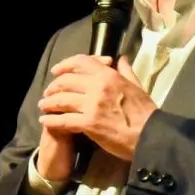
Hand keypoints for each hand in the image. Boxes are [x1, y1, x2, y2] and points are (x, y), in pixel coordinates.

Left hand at [38, 54, 155, 161]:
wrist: (150, 136)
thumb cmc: (146, 112)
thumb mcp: (138, 86)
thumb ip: (126, 71)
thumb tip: (120, 58)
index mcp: (109, 75)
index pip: (81, 62)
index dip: (65, 65)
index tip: (57, 71)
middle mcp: (98, 87)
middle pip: (66, 81)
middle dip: (54, 86)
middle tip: (48, 93)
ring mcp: (92, 105)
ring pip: (62, 100)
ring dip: (49, 103)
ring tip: (44, 106)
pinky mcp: (88, 124)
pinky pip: (64, 120)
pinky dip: (52, 121)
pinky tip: (46, 122)